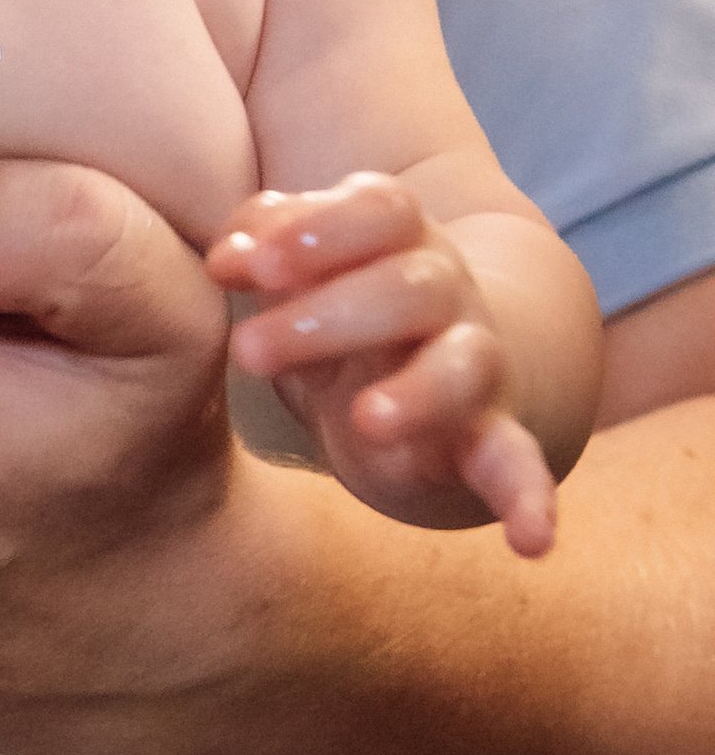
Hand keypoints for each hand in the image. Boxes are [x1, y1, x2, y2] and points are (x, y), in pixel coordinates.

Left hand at [213, 173, 556, 556]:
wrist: (433, 366)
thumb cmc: (339, 311)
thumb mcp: (296, 275)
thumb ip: (261, 249)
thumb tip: (224, 259)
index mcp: (396, 241)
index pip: (381, 211)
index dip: (320, 229)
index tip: (251, 264)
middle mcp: (447, 295)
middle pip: (411, 287)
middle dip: (330, 316)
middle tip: (248, 352)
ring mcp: (475, 365)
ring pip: (466, 365)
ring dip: (419, 393)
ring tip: (367, 420)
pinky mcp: (489, 441)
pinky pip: (520, 465)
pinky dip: (531, 499)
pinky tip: (531, 543)